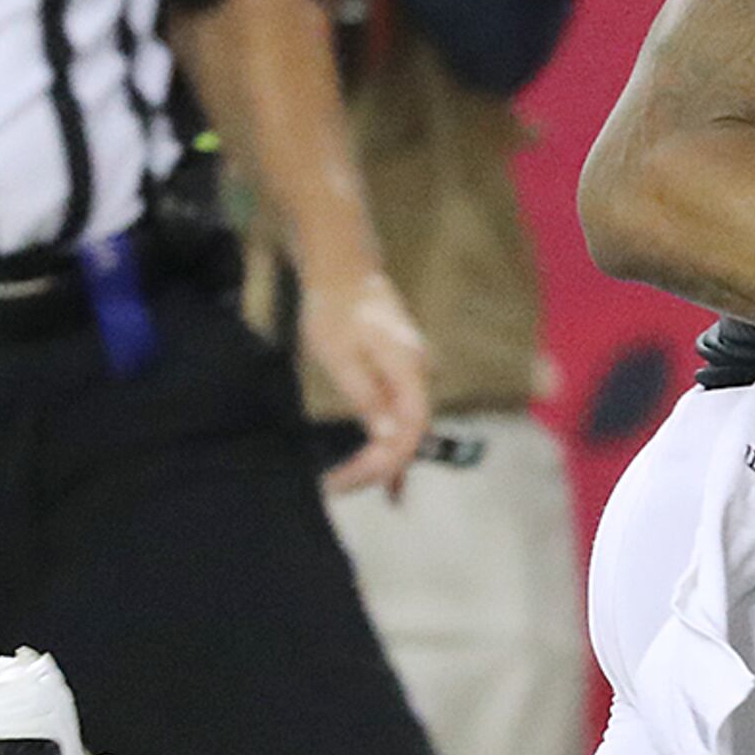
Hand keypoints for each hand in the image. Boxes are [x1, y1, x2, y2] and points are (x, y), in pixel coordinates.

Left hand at [302, 265, 432, 496]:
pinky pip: (399, 412)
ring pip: (405, 426)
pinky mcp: (400, 370)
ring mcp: (412, 371)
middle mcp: (419, 374)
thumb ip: (366, 396)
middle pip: (410, 435)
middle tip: (336, 487)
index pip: (410, 433)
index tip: (346, 481)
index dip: (383, 465)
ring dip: (381, 458)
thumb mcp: (339, 355)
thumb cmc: (335, 308)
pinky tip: (375, 460)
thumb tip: (390, 437)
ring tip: (350, 484)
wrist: (343, 268)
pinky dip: (385, 439)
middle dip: (377, 468)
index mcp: (409, 371)